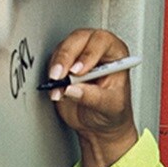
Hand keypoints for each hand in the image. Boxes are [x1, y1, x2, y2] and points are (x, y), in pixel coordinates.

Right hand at [47, 28, 138, 166]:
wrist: (100, 126)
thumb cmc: (112, 113)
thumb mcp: (109, 106)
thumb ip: (93, 97)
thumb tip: (72, 88)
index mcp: (115, 54)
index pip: (101, 42)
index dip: (88, 54)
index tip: (78, 71)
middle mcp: (96, 50)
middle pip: (78, 39)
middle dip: (66, 57)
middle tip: (60, 76)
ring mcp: (78, 56)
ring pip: (62, 49)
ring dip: (57, 68)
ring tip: (59, 89)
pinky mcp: (64, 66)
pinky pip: (53, 63)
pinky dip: (52, 77)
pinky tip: (57, 92)